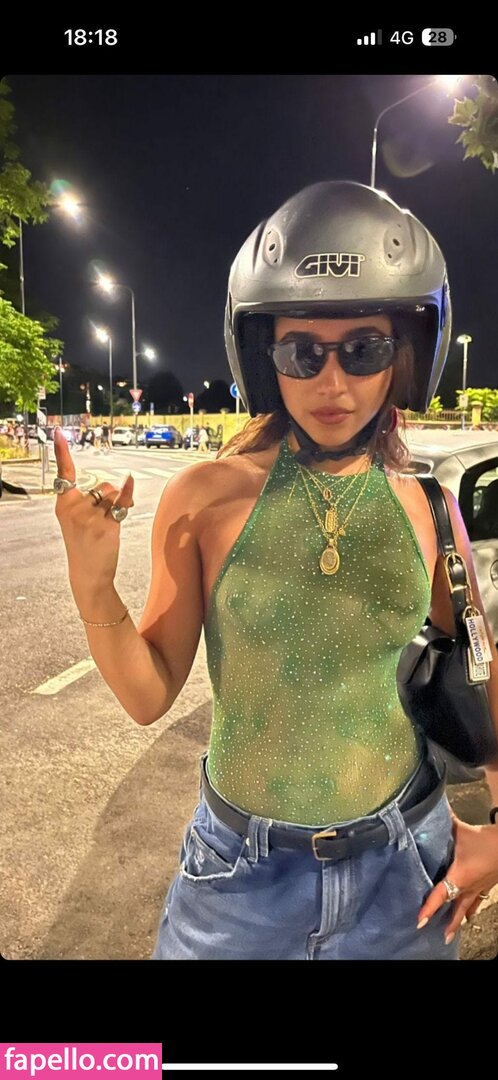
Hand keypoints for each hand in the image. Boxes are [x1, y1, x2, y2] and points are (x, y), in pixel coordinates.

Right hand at [53, 426, 133, 592]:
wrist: (88, 574)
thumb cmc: (87, 544)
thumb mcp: (82, 519)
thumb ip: (99, 498)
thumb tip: (128, 478)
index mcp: (63, 505)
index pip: (64, 474)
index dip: (62, 452)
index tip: (59, 433)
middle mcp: (73, 509)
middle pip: (102, 485)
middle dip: (108, 498)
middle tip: (99, 522)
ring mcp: (89, 518)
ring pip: (114, 494)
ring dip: (117, 505)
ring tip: (107, 526)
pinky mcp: (106, 526)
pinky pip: (123, 502)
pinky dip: (129, 494)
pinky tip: (130, 487)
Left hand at [417, 814, 497, 941]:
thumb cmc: (484, 839)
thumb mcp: (460, 830)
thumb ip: (442, 822)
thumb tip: (426, 811)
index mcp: (459, 877)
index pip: (441, 895)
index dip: (429, 909)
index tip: (420, 921)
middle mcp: (468, 887)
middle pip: (455, 909)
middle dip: (446, 922)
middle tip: (433, 933)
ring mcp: (479, 888)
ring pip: (467, 908)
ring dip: (458, 920)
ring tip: (449, 933)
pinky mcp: (487, 885)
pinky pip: (477, 902)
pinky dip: (470, 910)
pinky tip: (469, 916)